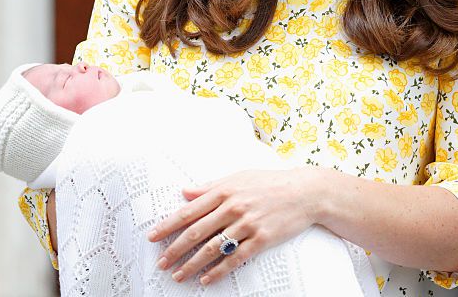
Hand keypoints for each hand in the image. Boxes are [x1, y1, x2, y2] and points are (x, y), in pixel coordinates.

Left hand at [148, 167, 330, 284]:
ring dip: (192, 264)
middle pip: (197, 232)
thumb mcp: (239, 177)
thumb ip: (211, 186)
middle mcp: (234, 207)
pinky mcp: (261, 239)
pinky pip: (235, 259)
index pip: (189, 210)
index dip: (168, 225)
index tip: (152, 236)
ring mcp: (248, 224)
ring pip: (213, 248)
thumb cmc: (271, 182)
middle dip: (175, 249)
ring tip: (179, 275)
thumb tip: (184, 191)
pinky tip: (206, 280)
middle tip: (161, 262)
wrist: (305, 191)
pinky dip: (218, 271)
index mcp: (226, 190)